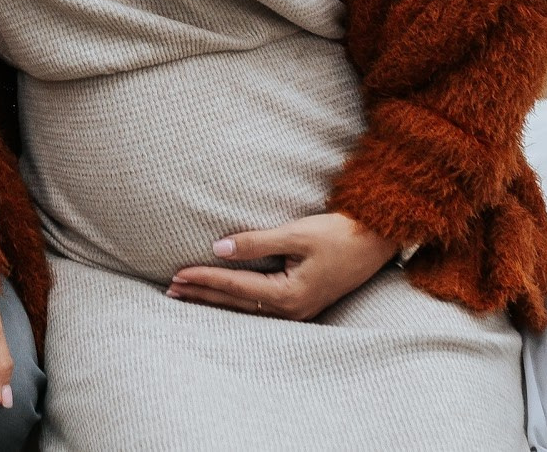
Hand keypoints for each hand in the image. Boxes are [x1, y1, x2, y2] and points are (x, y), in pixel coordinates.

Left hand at [166, 212, 398, 321]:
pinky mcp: (301, 306)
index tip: (177, 275)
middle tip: (170, 291)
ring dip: (215, 302)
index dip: (204, 279)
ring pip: (246, 310)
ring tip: (186, 297)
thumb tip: (218, 247)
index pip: (235, 287)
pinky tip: (221, 300)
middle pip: (235, 305)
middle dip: (202, 296)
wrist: (376, 242)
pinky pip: (259, 309)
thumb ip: (256, 242)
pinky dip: (235, 303)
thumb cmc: (339, 235)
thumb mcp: (296, 234)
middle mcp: (291, 311)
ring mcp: (298, 313)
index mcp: (289, 295)